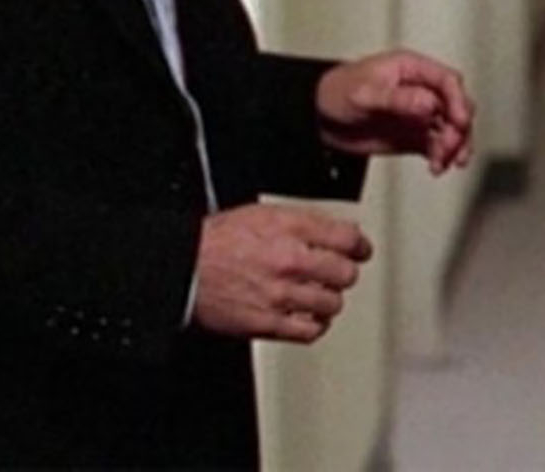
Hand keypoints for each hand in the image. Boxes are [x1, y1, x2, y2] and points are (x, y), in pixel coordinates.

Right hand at [192, 203, 372, 343]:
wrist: (183, 268)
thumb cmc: (217, 241)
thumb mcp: (263, 213)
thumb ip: (303, 222)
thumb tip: (337, 231)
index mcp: (289, 229)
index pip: (347, 238)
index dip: (359, 245)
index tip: (360, 250)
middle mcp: (288, 261)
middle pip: (345, 273)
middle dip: (344, 272)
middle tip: (338, 272)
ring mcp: (280, 295)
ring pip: (332, 303)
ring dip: (329, 299)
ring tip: (319, 294)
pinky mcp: (268, 323)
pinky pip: (310, 331)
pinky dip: (315, 325)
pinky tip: (309, 317)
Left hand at [315, 49, 474, 173]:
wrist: (317, 119)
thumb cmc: (336, 93)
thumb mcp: (366, 93)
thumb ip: (398, 99)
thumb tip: (428, 103)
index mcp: (410, 70)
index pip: (447, 81)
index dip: (458, 101)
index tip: (460, 121)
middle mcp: (420, 90)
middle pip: (455, 106)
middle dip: (459, 128)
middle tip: (450, 146)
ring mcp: (418, 114)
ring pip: (451, 128)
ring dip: (454, 146)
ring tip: (445, 161)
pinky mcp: (413, 135)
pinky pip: (438, 146)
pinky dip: (442, 157)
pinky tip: (436, 167)